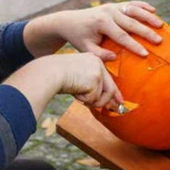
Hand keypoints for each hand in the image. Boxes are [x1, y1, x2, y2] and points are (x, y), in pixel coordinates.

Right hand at [5, 52, 121, 119]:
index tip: (119, 100)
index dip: (114, 91)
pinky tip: (75, 92)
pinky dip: (84, 100)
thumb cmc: (57, 75)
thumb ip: (88, 84)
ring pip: (102, 96)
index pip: (107, 77)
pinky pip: (94, 98)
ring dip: (92, 102)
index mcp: (92, 59)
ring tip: (79, 97)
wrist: (50, 72)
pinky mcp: (95, 79)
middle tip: (116, 109)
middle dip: (112, 101)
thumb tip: (99, 99)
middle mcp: (98, 62)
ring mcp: (98, 70)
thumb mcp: (76, 76)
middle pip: (110, 87)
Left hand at [58, 1, 162, 60]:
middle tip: (159, 41)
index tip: (146, 54)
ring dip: (148, 17)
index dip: (134, 46)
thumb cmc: (78, 36)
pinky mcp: (112, 5)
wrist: (68, 21)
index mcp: (101, 23)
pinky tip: (152, 9)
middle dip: (146, 32)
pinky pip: (130, 4)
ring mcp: (111, 7)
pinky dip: (142, 6)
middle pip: (131, 23)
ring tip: (161, 25)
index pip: (121, 36)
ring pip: (134, 10)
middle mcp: (108, 12)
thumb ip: (99, 54)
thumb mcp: (85, 48)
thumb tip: (115, 58)